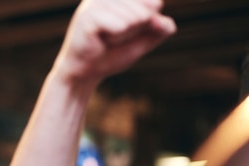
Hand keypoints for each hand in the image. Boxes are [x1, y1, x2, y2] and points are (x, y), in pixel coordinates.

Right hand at [56, 0, 175, 83]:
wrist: (85, 72)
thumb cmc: (111, 53)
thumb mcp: (142, 40)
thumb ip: (159, 30)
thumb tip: (167, 24)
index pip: (154, 2)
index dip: (147, 23)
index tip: (126, 30)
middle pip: (146, 11)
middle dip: (135, 31)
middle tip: (114, 38)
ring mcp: (96, 2)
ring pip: (134, 19)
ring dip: (123, 36)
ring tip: (106, 39)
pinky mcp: (88, 16)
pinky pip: (120, 26)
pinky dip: (115, 39)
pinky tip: (100, 41)